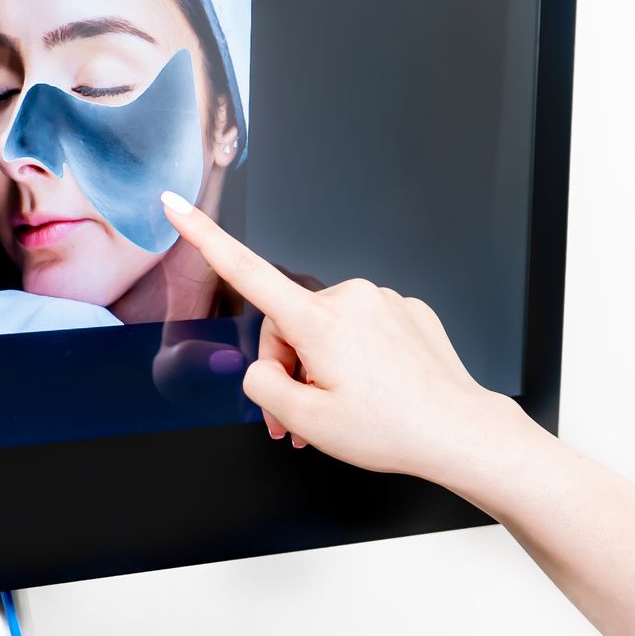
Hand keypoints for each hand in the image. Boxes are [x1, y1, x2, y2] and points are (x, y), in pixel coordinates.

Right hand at [160, 190, 521, 485]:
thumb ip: (263, 388)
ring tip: (342, 415)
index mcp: (319, 320)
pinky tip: (375, 393)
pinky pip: (364, 332)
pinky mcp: (407, 311)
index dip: (203, 236)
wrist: (459, 432)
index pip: (245, 270)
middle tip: (299, 423)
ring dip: (324, 371)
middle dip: (290, 372)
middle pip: (290, 327)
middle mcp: (350, 298)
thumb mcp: (306, 422)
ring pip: (328, 332)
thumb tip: (264, 369)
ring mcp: (383, 301)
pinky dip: (358, 362)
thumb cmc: (392, 428)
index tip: (175, 204)